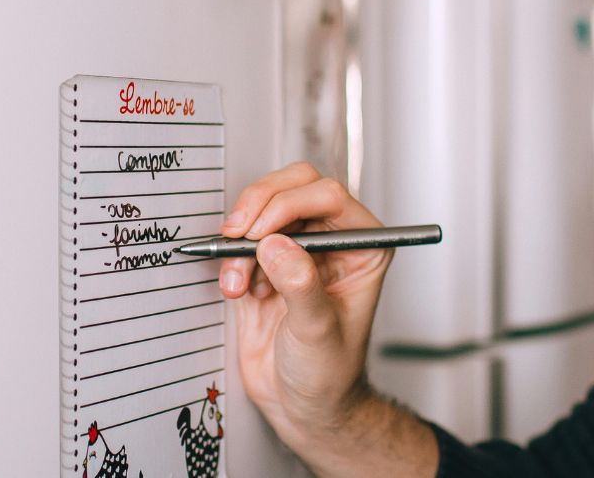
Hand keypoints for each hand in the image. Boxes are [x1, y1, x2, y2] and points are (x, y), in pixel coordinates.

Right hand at [218, 162, 389, 448]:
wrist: (303, 404)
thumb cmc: (330, 374)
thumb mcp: (319, 332)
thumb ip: (301, 287)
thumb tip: (276, 246)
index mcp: (363, 246)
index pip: (329, 197)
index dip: (290, 204)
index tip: (261, 232)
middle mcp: (333, 240)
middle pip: (294, 188)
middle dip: (260, 206)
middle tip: (238, 233)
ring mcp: (298, 248)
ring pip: (264, 209)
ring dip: (241, 240)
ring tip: (237, 281)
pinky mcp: (266, 263)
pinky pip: (242, 240)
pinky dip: (230, 259)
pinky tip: (236, 289)